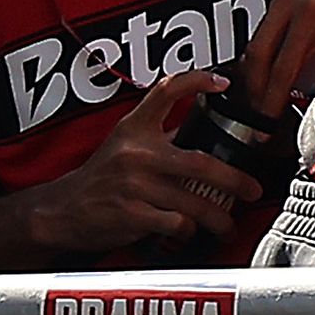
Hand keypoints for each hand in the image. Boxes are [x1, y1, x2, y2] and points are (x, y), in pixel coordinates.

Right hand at [22, 73, 268, 258]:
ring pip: (194, 201)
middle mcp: (135, 152)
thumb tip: (209, 133)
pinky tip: (188, 233)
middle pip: (200, 162)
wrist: (61, 210)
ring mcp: (133, 183)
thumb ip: (161, 137)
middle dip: (235, 180)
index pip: (165, 91)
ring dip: (218, 217)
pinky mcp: (130, 213)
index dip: (195, 81)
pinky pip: (176, 223)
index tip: (223, 82)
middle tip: (253, 190)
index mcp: (135, 129)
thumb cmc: (102, 178)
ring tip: (227, 224)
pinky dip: (188, 231)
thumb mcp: (125, 145)